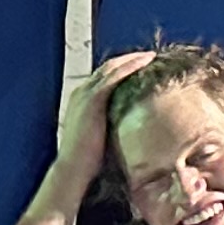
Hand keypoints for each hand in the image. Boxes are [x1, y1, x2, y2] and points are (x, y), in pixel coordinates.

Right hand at [54, 49, 155, 185]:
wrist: (73, 168)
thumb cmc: (87, 160)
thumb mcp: (98, 135)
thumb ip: (109, 124)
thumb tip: (128, 126)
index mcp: (81, 99)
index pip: (102, 77)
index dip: (121, 69)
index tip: (140, 66)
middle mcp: (81, 92)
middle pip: (107, 67)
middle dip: (128, 59)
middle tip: (149, 56)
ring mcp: (86, 94)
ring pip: (111, 67)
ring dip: (132, 59)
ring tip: (150, 56)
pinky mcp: (93, 99)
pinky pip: (115, 76)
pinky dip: (131, 66)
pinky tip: (146, 62)